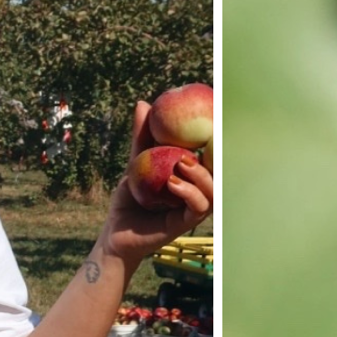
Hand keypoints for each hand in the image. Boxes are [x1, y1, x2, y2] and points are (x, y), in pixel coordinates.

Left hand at [95, 98, 213, 269]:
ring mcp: (193, 209)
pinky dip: (189, 193)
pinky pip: (198, 208)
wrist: (115, 232)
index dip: (218, 141)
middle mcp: (197, 192)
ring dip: (202, 175)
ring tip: (183, 162)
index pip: (211, 158)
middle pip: (220, 174)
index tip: (216, 120)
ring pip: (213, 191)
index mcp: (192, 177)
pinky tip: (173, 183)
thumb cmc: (128, 198)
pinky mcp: (185, 224)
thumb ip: (142, 138)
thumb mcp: (136, 163)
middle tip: (204, 139)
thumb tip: (143, 103)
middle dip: (218, 156)